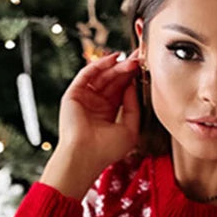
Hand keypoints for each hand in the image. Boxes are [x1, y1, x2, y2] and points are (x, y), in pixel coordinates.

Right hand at [55, 49, 141, 177]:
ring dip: (115, 66)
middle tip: (137, 59)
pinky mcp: (73, 95)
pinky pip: (86, 74)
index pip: (121, 90)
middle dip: (125, 69)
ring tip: (129, 60)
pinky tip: (112, 59)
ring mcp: (84, 99)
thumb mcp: (131, 129)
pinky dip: (98, 65)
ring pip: (101, 76)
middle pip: (113, 80)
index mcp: (108, 113)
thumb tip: (133, 85)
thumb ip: (134, 107)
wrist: (85, 157)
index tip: (143, 68)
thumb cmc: (106, 151)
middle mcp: (96, 105)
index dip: (131, 78)